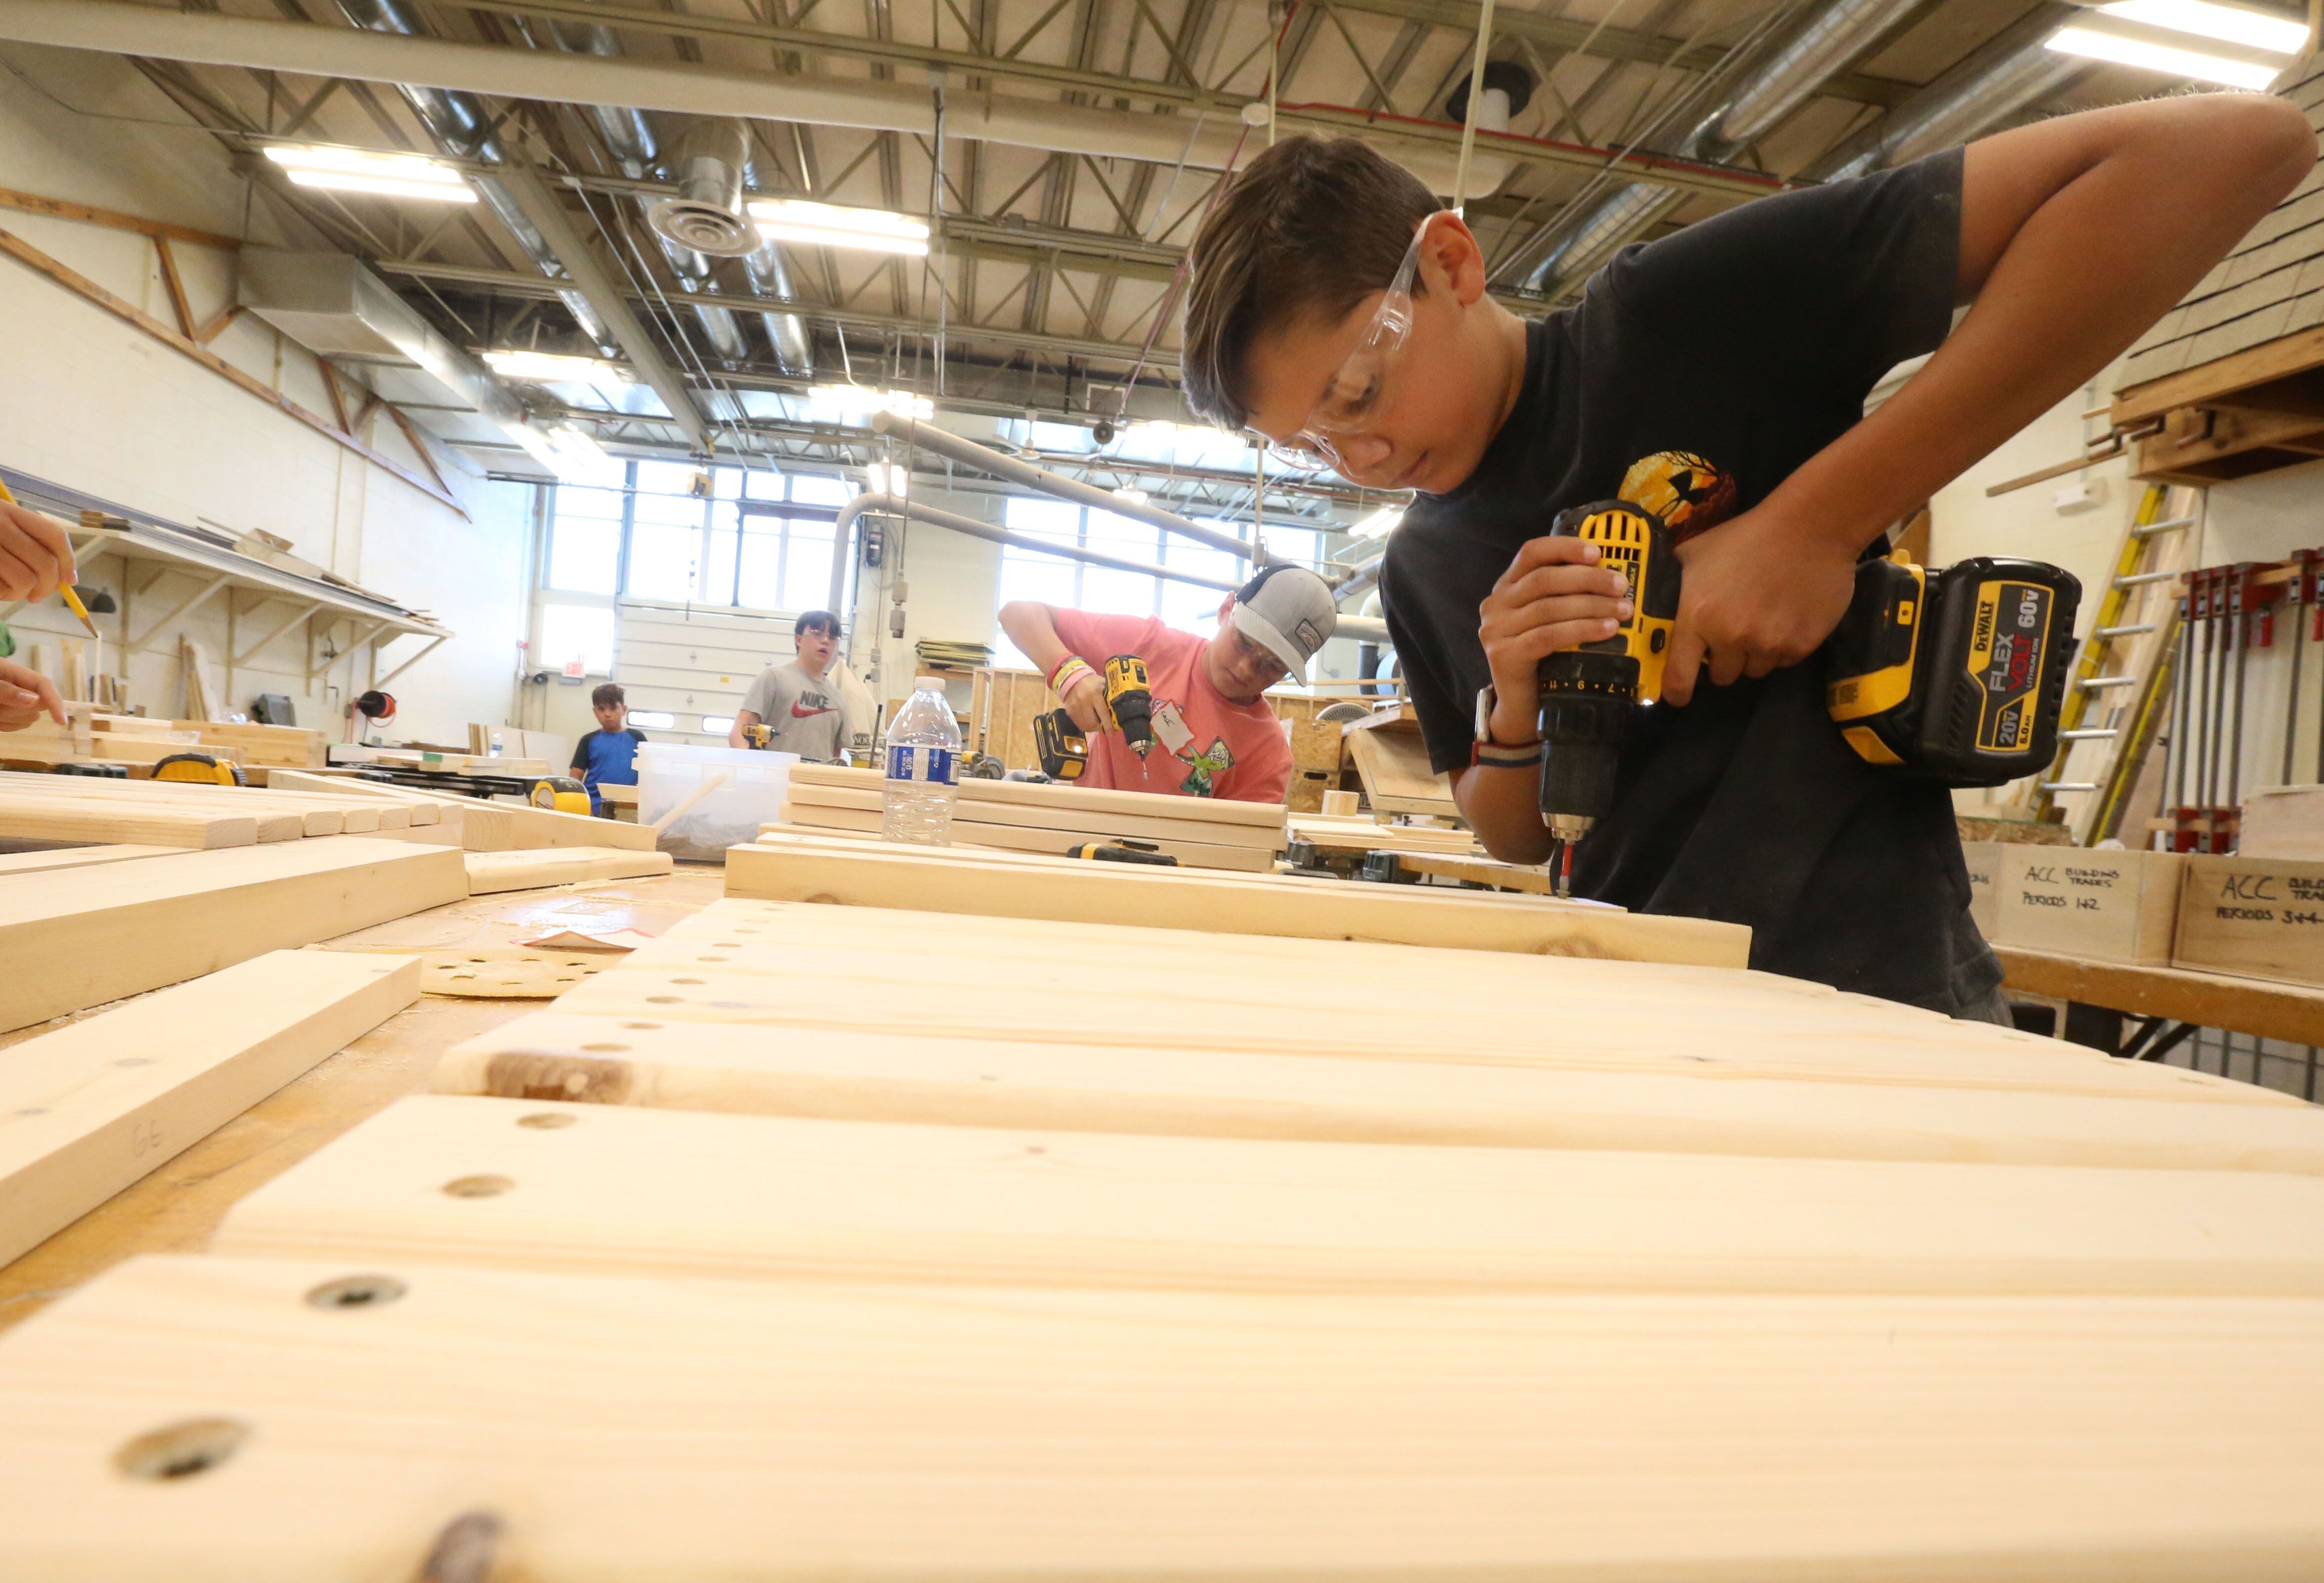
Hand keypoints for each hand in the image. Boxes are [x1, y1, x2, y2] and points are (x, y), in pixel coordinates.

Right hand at [0, 502, 74, 604]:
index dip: (68, 560)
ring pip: (26, 580)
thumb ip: (31, 544)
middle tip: (37, 596)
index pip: (54, 535)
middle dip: (48, 586)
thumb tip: (68, 579)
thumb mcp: (3, 528)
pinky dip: (4, 595)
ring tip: (12, 593)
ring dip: (23, 593)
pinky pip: (3, 589)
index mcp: (10, 511)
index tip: (70, 581)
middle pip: (45, 563)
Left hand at [0, 657, 64, 731]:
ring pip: (28, 717)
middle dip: (18, 709)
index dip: (54, 701)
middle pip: (38, 703)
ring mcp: (15, 701)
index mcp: (13, 671)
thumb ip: (6, 691)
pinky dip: (4, 726)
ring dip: (8, 719)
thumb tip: (35, 699)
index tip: (61, 722)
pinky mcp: (9, 714)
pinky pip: (17, 726)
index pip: (43, 684)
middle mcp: (18, 685)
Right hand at [1061, 670, 1109, 734]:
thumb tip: (1118, 712)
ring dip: (1093, 728)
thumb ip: (1110, 697)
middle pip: (1092, 723)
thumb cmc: (1092, 682)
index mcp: (1094, 693)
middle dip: (1100, 728)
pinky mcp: (1069, 711)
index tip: (1111, 734)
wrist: (1073, 678)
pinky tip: (1089, 721)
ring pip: (1085, 726)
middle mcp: (1083, 700)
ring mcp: (1074, 706)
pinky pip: (1079, 724)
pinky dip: (1085, 726)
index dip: (1107, 726)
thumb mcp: (1103, 685)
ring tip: (1097, 724)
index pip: (1102, 713)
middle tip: (1103, 726)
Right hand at [1477, 536, 1632, 742]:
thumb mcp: (1549, 619)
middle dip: (1588, 579)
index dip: (1564, 548)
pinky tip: (1606, 630)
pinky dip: (1581, 630)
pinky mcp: (1504, 654)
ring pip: (1549, 607)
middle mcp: (1495, 604)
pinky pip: (1549, 636)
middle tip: (1621, 586)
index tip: (1597, 553)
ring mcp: (1496, 630)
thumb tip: (1610, 576)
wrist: (1521, 706)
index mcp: (1506, 587)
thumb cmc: (1543, 658)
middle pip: (1545, 579)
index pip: (1531, 553)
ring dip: (1592, 606)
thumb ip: (1565, 596)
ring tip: (1623, 611)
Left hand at [1661, 508, 1858, 706]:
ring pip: (1754, 670)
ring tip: (1762, 620)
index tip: (1678, 695)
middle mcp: (1731, 638)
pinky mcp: (1801, 646)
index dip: (1676, 691)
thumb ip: (1674, 583)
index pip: (1679, 677)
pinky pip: (1783, 661)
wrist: (1808, 528)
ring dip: (1753, 654)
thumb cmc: (1746, 537)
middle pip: (1721, 676)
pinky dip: (1782, 646)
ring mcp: (1768, 645)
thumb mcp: (1696, 553)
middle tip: (1732, 633)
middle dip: (1723, 660)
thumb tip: (1658, 599)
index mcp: (1697, 618)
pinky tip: (1785, 617)